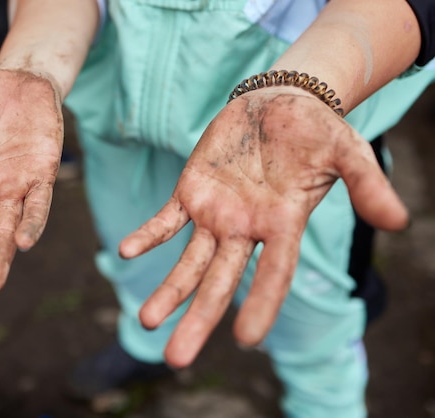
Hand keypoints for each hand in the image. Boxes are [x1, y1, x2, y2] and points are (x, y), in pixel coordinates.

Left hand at [119, 88, 407, 367]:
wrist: (279, 103)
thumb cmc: (316, 130)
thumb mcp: (348, 152)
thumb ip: (367, 185)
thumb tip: (401, 222)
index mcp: (283, 225)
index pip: (274, 273)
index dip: (263, 303)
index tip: (246, 340)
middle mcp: (246, 229)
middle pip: (220, 281)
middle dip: (199, 319)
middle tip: (175, 360)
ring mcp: (216, 213)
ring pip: (189, 261)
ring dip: (168, 290)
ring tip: (146, 322)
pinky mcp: (192, 192)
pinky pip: (166, 219)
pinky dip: (148, 235)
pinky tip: (125, 251)